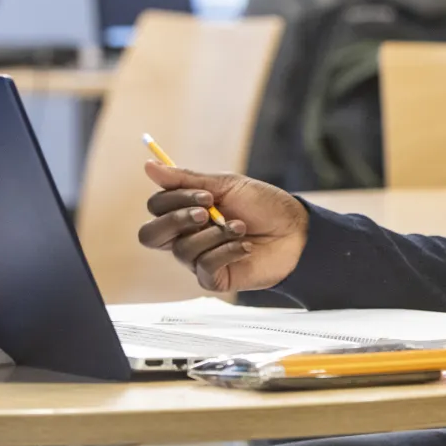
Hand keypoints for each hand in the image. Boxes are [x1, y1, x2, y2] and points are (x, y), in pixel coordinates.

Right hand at [138, 162, 308, 293]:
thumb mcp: (225, 185)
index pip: (156, 207)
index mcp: (185, 210)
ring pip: (182, 250)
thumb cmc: (263, 205)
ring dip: (214, 234)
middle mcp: (185, 235)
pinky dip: (226, 251)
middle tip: (207, 212)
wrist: (295, 231)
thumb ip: (186, 179)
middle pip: (151, 235)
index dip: (174, 200)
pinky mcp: (213, 278)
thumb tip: (149, 166)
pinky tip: (245, 246)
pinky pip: (204, 267)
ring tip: (240, 227)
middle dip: (177, 220)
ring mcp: (197, 258)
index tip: (205, 194)